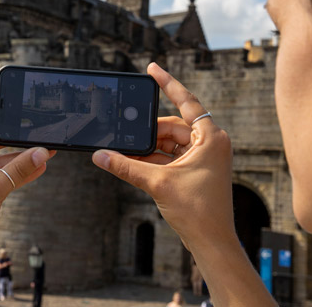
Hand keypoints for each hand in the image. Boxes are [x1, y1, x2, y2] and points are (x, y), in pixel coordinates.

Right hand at [92, 63, 275, 305]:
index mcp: (211, 137)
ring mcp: (203, 157)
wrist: (211, 242)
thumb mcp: (158, 183)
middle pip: (172, 125)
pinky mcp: (195, 170)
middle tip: (124, 132)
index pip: (187, 101)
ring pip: (168, 142)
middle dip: (148, 131)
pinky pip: (169, 156)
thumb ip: (126, 166)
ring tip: (125, 152)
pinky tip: (132, 162)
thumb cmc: (199, 212)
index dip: (168, 84)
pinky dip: (152, 158)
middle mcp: (210, 143)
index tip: (152, 68)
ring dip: (148, 147)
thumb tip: (100, 155)